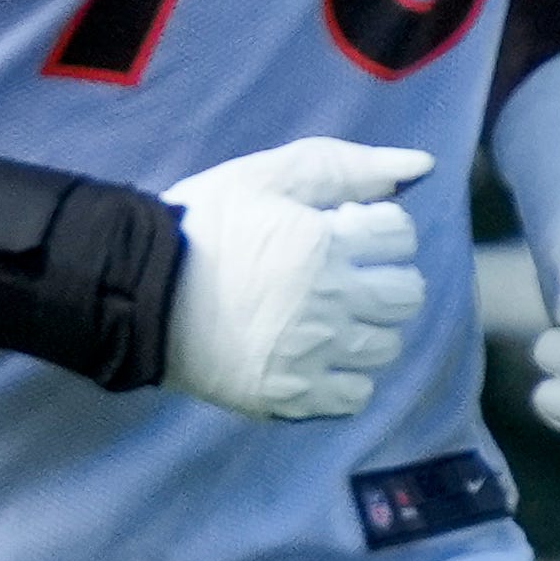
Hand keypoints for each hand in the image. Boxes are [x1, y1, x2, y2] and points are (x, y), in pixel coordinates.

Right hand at [151, 138, 426, 426]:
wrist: (138, 294)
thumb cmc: (201, 227)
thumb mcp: (264, 176)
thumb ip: (344, 167)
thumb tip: (421, 166)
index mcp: (328, 243)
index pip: (401, 236)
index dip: (377, 227)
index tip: (345, 230)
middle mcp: (332, 301)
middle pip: (406, 294)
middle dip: (384, 277)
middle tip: (347, 275)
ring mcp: (314, 352)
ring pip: (386, 346)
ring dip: (369, 327)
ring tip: (332, 316)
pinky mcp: (292, 394)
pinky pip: (355, 395)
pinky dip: (348, 378)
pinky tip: (322, 357)